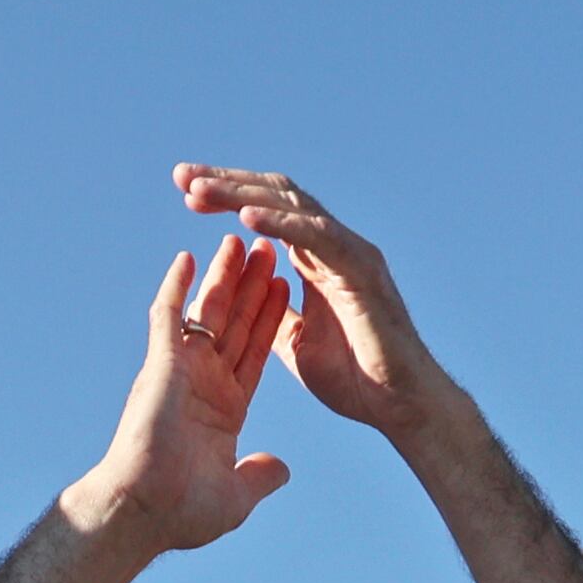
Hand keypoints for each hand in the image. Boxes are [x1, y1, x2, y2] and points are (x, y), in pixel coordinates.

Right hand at [59, 229, 293, 559]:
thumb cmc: (180, 513)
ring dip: (224, 277)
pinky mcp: (160, 367)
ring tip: (240, 241)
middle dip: (253, 286)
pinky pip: (169, 320)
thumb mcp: (236, 496)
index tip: (286, 289)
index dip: (271, 321)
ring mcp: (181, 372)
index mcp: (225, 408)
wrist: (144, 513)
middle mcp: (203, 383)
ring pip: (207, 313)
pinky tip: (186, 257)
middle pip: (235, 323)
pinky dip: (176, 288)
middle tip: (268, 248)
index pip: (255, 353)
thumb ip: (259, 477)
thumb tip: (280, 469)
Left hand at [172, 165, 442, 440]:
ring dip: (242, 195)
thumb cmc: (357, 379)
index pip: (268, 211)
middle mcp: (334, 246)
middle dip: (226, 182)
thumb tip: (241, 302)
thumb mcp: (296, 343)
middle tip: (181, 176)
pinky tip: (245, 218)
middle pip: (275, 195)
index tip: (186, 193)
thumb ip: (271, 315)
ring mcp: (350, 253)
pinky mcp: (361, 270)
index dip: (228, 197)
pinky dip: (280, 224)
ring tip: (199, 190)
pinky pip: (317, 236)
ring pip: (292, 206)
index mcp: (316, 260)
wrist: (401, 406)